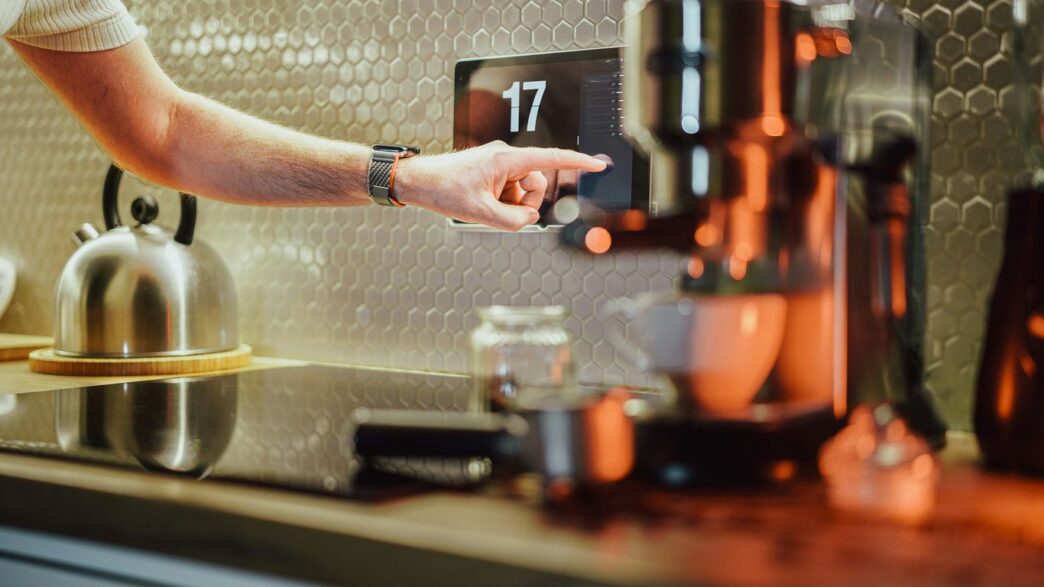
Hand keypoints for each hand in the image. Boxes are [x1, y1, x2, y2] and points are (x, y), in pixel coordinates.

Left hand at [395, 141, 607, 230]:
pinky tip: (480, 203)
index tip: (598, 164)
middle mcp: (505, 157)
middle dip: (523, 202)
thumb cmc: (443, 190)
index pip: (550, 159)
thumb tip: (529, 217)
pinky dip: (499, 202)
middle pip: (535, 184)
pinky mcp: (491, 171)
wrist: (417, 182)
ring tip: (484, 206)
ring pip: (521, 191)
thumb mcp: (481, 214)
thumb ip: (514, 221)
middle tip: (497, 210)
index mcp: (506, 160)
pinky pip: (508, 190)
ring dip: (509, 204)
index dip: (577, 163)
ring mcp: (498, 164)